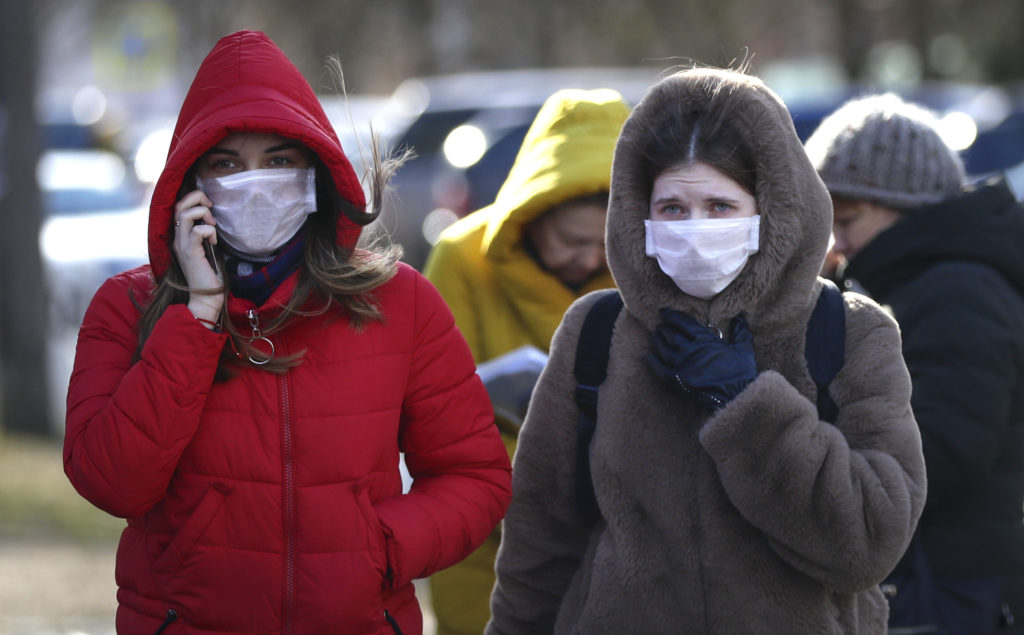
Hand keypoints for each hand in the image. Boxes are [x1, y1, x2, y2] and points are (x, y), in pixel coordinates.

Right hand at [173, 190, 222, 321]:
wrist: (206, 297)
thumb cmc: (210, 274)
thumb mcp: (206, 249)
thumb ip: (204, 234)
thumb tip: (213, 219)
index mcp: (180, 236)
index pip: (177, 207)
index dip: (192, 199)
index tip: (209, 207)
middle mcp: (177, 239)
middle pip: (178, 205)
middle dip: (197, 197)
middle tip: (211, 208)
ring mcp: (182, 245)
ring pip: (184, 214)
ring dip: (203, 213)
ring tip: (213, 225)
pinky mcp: (191, 253)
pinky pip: (197, 231)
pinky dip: (209, 231)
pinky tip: (214, 242)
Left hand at [646, 309, 756, 409]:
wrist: (736, 395)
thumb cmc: (741, 372)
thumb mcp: (743, 349)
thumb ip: (740, 331)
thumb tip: (741, 316)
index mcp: (705, 340)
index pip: (684, 323)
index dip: (672, 316)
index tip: (664, 312)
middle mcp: (691, 351)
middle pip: (671, 335)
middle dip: (663, 328)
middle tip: (659, 325)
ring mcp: (683, 366)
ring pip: (663, 349)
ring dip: (657, 341)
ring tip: (654, 336)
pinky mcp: (678, 381)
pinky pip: (660, 368)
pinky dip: (653, 361)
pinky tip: (649, 355)